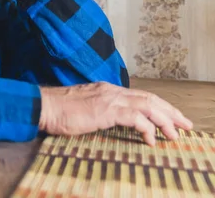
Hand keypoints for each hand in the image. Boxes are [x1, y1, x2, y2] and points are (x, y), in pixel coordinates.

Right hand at [38, 82, 192, 145]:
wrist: (44, 106)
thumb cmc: (58, 110)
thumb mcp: (83, 107)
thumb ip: (99, 110)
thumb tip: (109, 119)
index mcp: (106, 89)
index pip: (140, 95)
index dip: (158, 105)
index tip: (170, 117)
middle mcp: (111, 90)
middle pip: (149, 98)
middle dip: (169, 111)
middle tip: (184, 124)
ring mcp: (109, 98)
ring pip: (147, 106)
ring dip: (164, 120)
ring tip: (174, 134)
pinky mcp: (106, 110)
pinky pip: (136, 118)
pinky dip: (147, 128)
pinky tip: (151, 139)